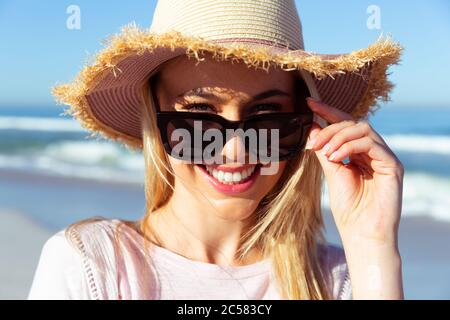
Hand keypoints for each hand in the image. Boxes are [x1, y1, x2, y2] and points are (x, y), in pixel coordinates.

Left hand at [305, 98, 403, 245]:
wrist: (361, 233)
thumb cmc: (348, 208)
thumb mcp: (332, 173)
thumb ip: (325, 151)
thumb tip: (313, 128)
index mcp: (358, 153)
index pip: (345, 124)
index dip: (327, 111)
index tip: (308, 103)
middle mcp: (373, 151)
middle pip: (353, 123)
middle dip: (330, 128)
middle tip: (314, 143)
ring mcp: (384, 157)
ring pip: (362, 129)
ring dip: (339, 136)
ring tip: (324, 153)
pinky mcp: (392, 165)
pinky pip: (371, 143)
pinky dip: (350, 146)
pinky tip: (336, 158)